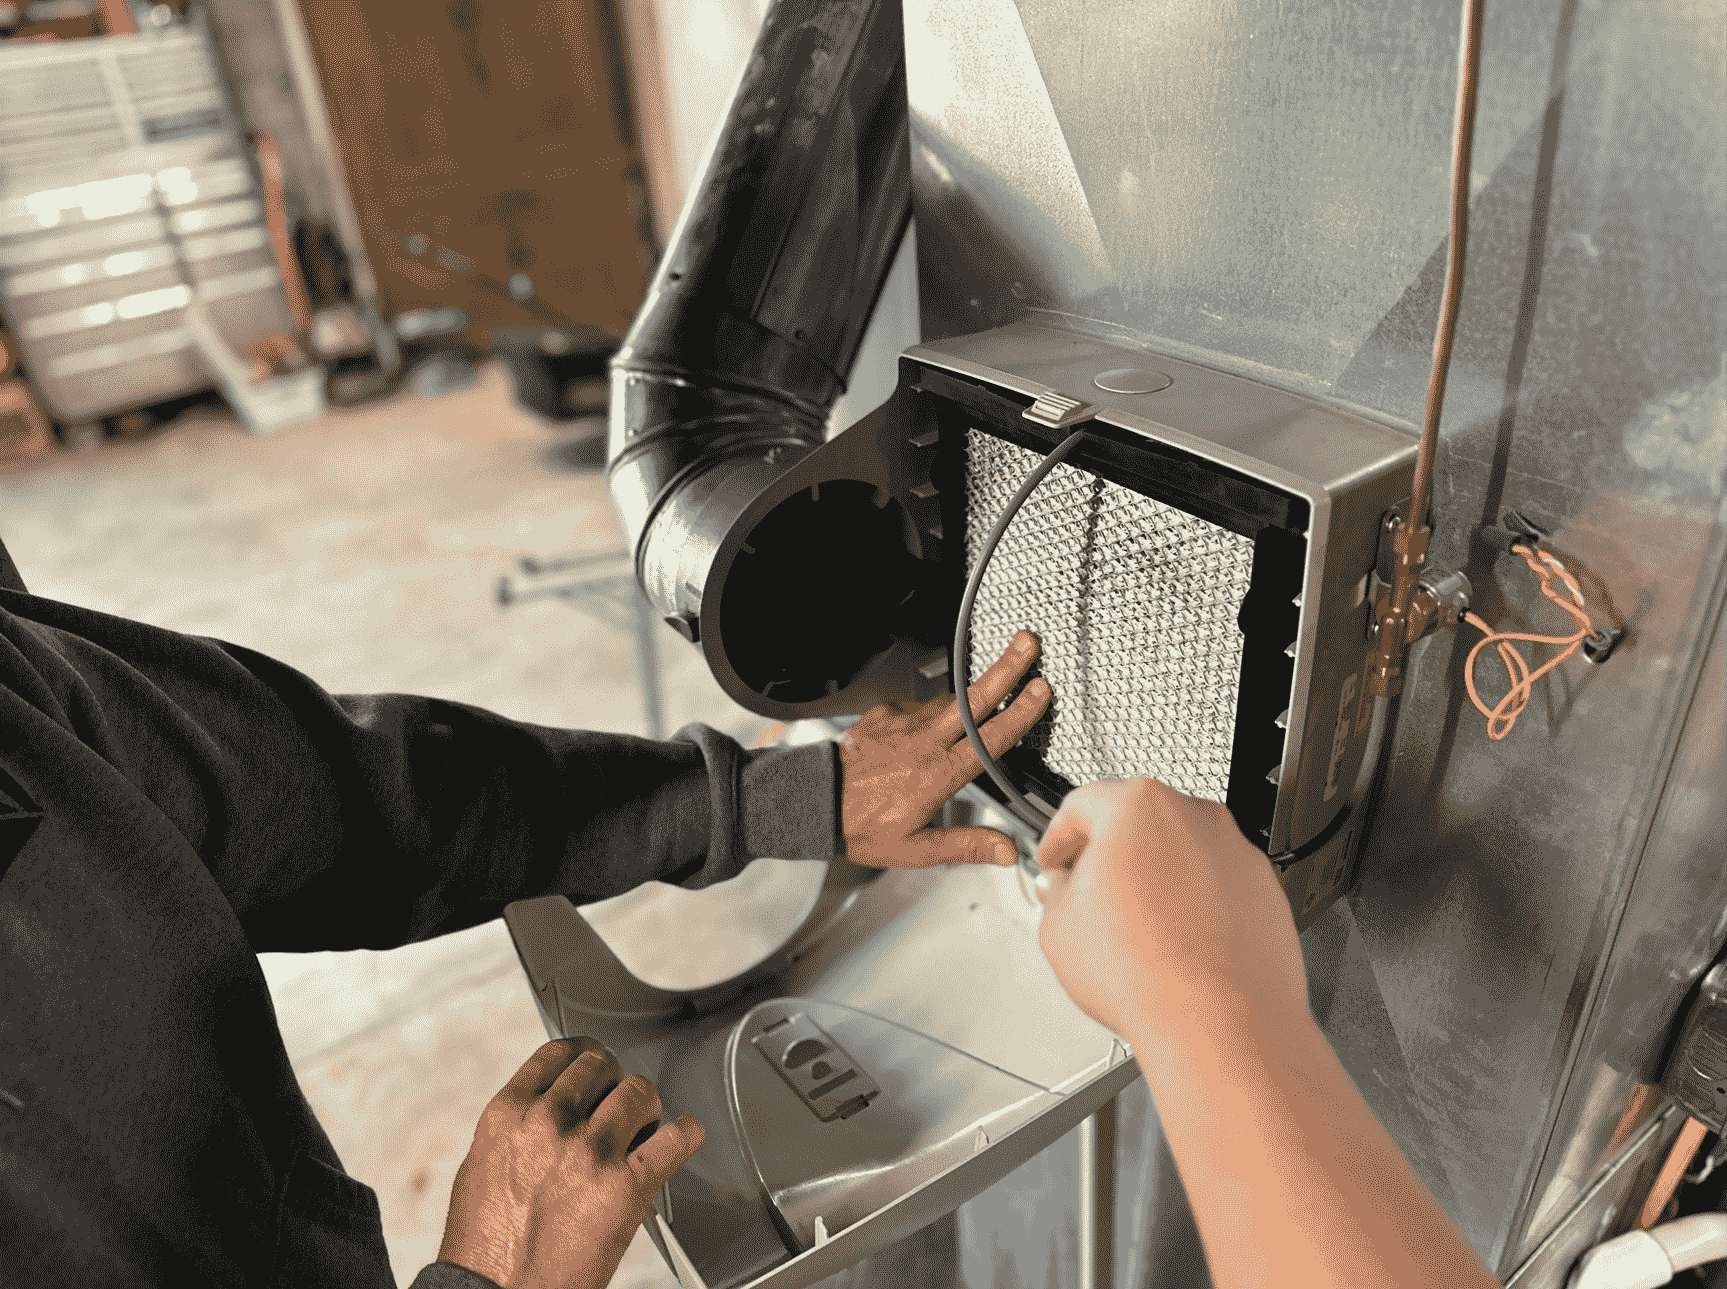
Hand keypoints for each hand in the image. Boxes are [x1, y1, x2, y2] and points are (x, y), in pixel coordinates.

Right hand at [438, 1037, 703, 1288]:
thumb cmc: (486, 1246)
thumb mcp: (482, 1166)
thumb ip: (519, 1126)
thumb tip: (551, 1103)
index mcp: (508, 1115)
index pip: (560, 1053)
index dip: (584, 1056)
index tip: (595, 1063)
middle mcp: (548, 1125)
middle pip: (602, 1065)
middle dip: (613, 1081)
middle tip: (618, 1104)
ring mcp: (589, 1153)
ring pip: (638, 1091)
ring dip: (644, 1107)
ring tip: (643, 1127)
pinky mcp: (626, 1187)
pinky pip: (676, 1136)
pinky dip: (686, 1133)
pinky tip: (683, 1137)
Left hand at [837, 629, 1051, 868]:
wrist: (813, 802)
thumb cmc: (861, 827)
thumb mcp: (917, 850)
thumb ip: (967, 846)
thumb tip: (1008, 851)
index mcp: (937, 773)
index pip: (989, 738)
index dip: (1019, 713)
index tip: (1040, 691)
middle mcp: (922, 741)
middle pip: (972, 698)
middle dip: (1005, 668)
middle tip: (1027, 643)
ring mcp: (901, 722)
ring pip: (948, 700)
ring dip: (972, 691)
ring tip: (991, 685)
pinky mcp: (883, 713)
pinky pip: (918, 706)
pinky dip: (934, 710)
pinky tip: (934, 724)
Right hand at [1032, 779, 1309, 1046]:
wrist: (1220, 1023)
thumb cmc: (1149, 974)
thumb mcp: (1060, 928)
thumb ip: (1057, 894)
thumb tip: (1064, 893)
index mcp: (1140, 807)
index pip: (1083, 805)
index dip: (1059, 838)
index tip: (1056, 861)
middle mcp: (1197, 818)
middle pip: (1139, 822)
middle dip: (1110, 857)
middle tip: (1089, 894)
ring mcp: (1237, 854)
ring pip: (1183, 855)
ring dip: (1157, 881)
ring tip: (1136, 932)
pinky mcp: (1266, 892)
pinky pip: (1219, 888)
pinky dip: (1197, 906)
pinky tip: (1176, 946)